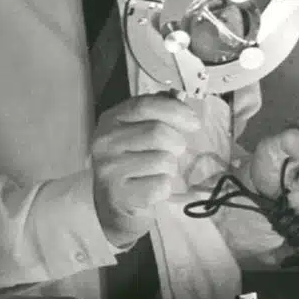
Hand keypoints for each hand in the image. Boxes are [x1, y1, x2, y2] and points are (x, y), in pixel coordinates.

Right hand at [90, 94, 200, 247]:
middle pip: (158, 132)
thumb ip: (157, 111)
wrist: (116, 201)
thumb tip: (180, 97)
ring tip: (159, 170)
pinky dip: (164, 186)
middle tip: (174, 150)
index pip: (145, 105)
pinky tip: (152, 186)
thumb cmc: (134, 159)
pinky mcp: (120, 194)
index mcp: (110, 119)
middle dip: (176, 143)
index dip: (175, 110)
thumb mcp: (139, 129)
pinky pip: (161, 185)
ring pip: (163, 160)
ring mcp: (109, 169)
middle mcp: (104, 142)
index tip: (194, 122)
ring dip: (170, 166)